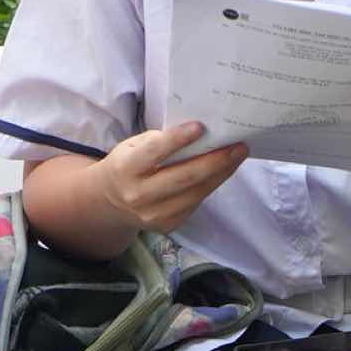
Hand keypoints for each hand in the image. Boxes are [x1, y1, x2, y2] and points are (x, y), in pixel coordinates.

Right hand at [93, 122, 247, 235]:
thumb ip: (159, 142)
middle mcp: (138, 194)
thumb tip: (199, 133)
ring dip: (221, 173)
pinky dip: (212, 184)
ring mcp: (153, 214)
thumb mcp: (133, 147)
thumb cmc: (128, 165)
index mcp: (125, 168)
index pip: (154, 152)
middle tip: (238, 146)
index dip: (178, 139)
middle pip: (184, 177)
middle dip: (215, 160)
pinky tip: (223, 170)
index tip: (200, 126)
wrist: (111, 201)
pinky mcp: (167, 224)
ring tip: (238, 155)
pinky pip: (195, 202)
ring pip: (195, 192)